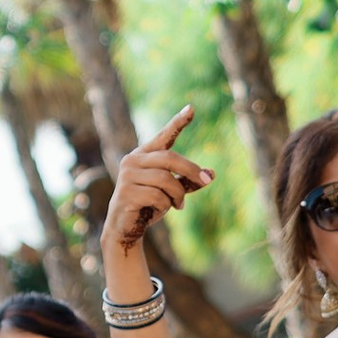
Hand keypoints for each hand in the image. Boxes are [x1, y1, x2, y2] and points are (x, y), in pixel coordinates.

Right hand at [106, 121, 209, 255]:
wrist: (124, 228)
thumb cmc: (148, 204)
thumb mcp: (171, 191)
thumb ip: (188, 181)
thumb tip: (212, 174)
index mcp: (144, 155)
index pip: (163, 136)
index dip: (178, 122)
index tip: (191, 108)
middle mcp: (132, 160)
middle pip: (170, 158)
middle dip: (191, 170)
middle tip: (206, 181)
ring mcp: (127, 176)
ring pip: (165, 179)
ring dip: (178, 194)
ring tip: (179, 205)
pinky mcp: (126, 193)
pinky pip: (157, 196)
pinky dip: (166, 205)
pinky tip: (163, 210)